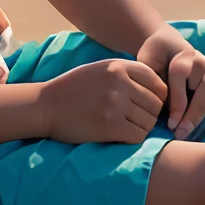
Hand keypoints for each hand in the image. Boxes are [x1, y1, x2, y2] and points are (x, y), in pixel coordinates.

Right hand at [37, 59, 167, 143]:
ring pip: (149, 121)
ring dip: (142, 128)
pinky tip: (121, 136)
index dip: (157, 97)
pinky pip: (138, 136)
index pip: (157, 83)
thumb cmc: (73, 88)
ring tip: (128, 127)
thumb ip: (126, 73)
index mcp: (118, 66)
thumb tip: (158, 88)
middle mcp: (119, 82)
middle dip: (150, 114)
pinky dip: (133, 139)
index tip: (146, 105)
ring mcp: (115, 104)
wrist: (46, 106)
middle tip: (137, 120)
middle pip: (156, 104)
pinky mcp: (110, 126)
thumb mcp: (100, 69)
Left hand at [136, 25, 204, 137]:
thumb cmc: (153, 58)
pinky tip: (191, 126)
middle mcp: (198, 59)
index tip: (171, 124)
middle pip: (200, 87)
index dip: (176, 102)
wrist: (168, 47)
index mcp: (179, 51)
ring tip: (186, 132)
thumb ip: (152, 82)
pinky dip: (203, 112)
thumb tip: (154, 109)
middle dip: (191, 114)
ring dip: (199, 115)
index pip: (180, 74)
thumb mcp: (147, 65)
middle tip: (180, 133)